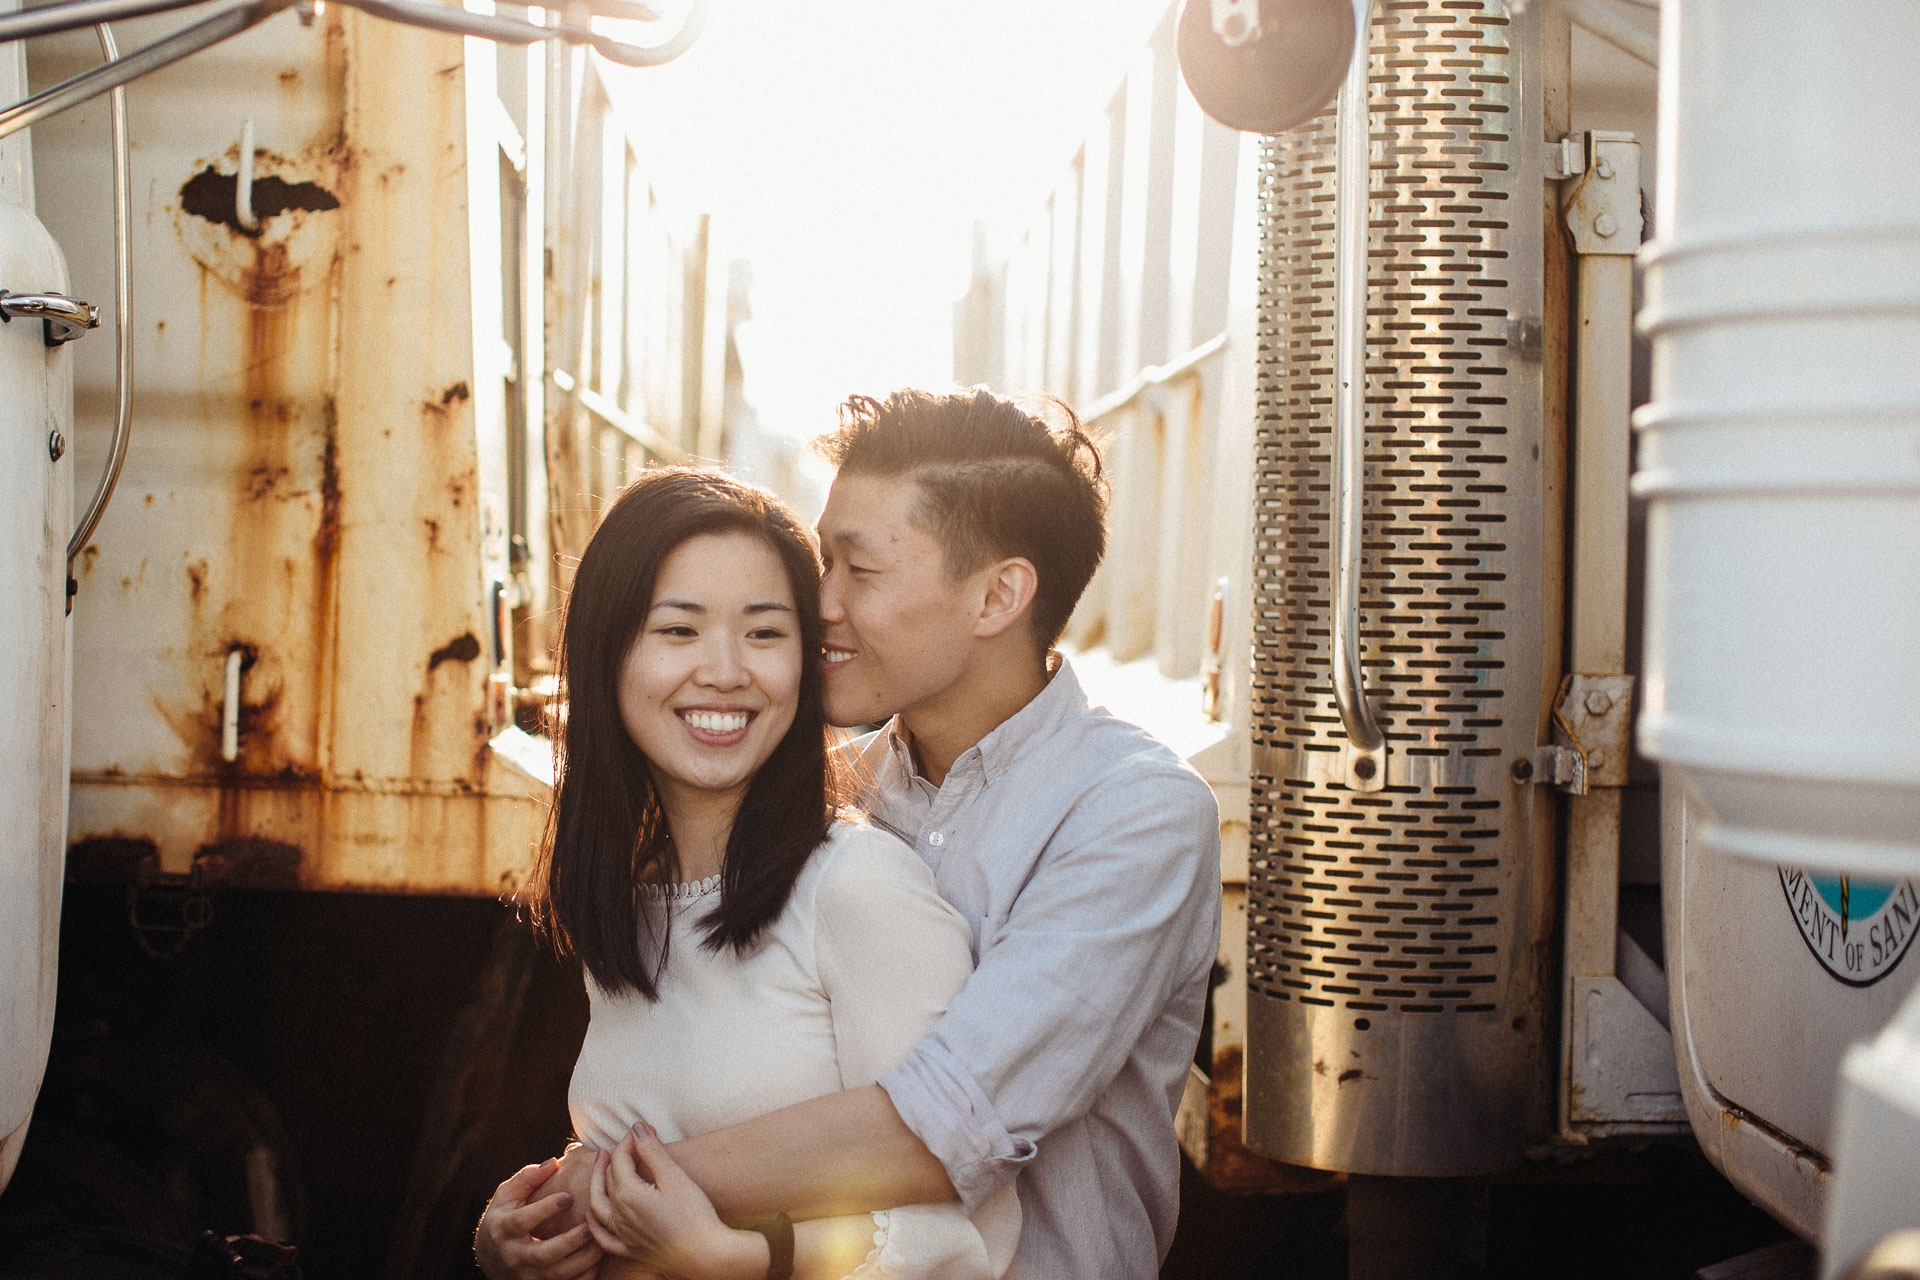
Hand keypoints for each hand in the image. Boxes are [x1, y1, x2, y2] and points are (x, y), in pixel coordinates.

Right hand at [475, 1156, 605, 1279]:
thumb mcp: (506, 1195)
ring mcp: (528, 1275)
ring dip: (582, 1260)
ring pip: (557, 1274)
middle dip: (569, 1242)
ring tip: (601, 1240)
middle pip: (543, 1255)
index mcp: (504, 1230)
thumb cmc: (504, 1216)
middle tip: (591, 1225)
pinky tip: (598, 1260)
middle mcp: (515, 1256)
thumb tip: (553, 1162)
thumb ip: (527, 1178)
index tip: (568, 1196)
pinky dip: (583, 1276)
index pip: (522, 1221)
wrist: (492, 1257)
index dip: (544, 1210)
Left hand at [587, 1122, 767, 1279]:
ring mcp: (623, 1234)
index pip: (620, 1158)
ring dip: (598, 1182)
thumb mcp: (674, 1177)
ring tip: (602, 1165)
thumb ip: (652, 1151)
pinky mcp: (631, 1249)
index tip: (645, 1128)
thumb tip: (636, 1127)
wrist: (704, 1254)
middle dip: (618, 1155)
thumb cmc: (694, 1214)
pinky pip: (604, 1238)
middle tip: (629, 1140)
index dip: (630, 1139)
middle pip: (609, 1177)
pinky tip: (591, 1216)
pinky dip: (594, 1225)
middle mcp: (619, 1214)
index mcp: (628, 1194)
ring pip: (599, 1204)